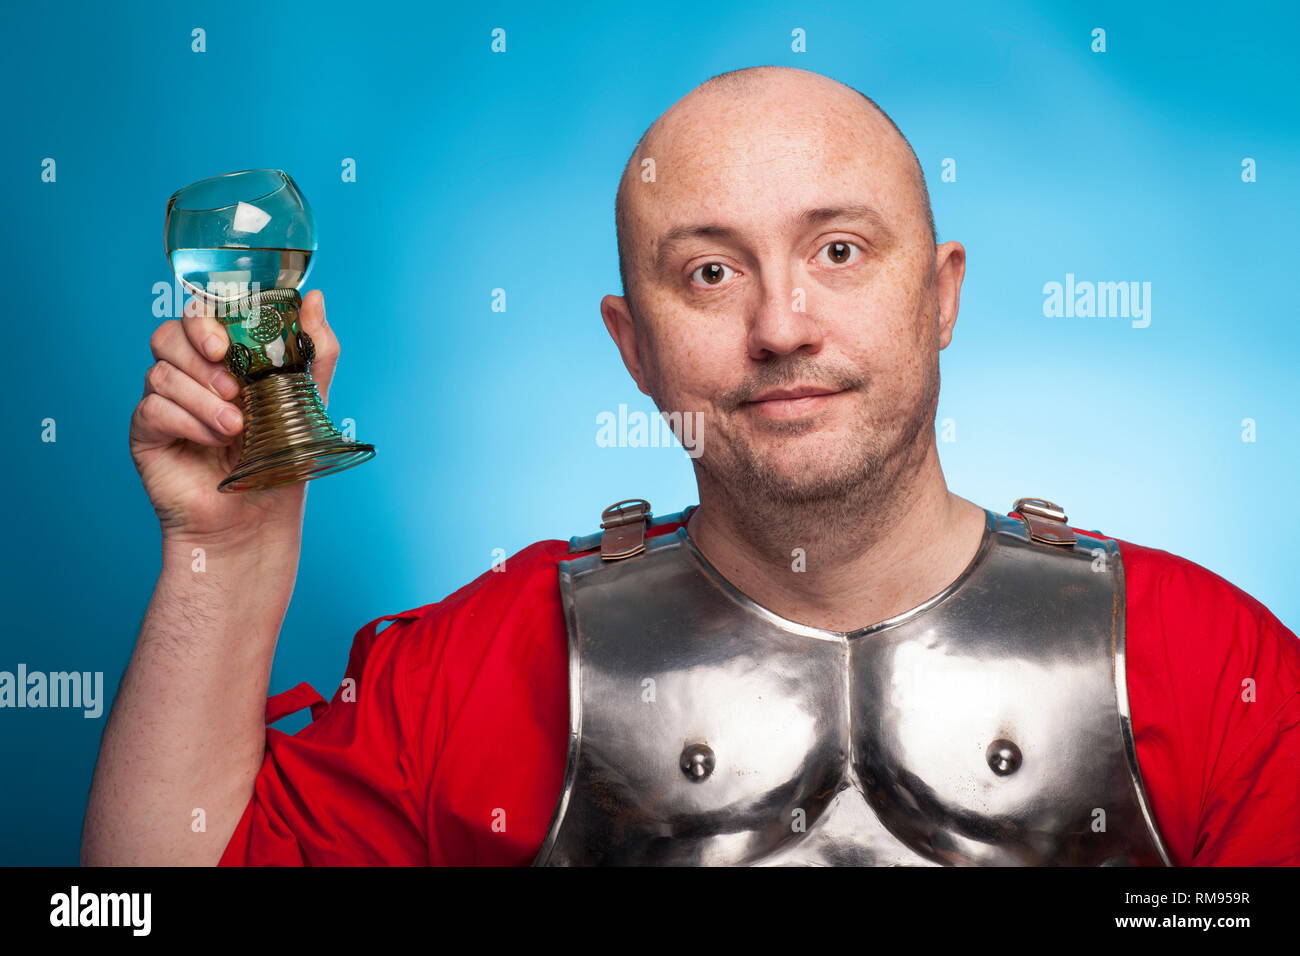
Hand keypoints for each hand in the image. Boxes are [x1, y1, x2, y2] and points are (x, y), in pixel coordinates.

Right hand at [129, 290, 338, 541]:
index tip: (227, 344)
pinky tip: (214, 440)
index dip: (205, 319)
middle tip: (233, 385)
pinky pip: (152, 408)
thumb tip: (315, 298)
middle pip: (168, 334)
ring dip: (203, 398)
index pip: (198, 316)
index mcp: (223, 363)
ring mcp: (164, 404)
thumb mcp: (307, 401)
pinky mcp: (146, 434)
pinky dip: (187, 421)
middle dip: (199, 353)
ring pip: (160, 372)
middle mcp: (189, 378)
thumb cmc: (280, 463)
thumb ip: (313, 350)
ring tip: (236, 428)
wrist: (258, 520)